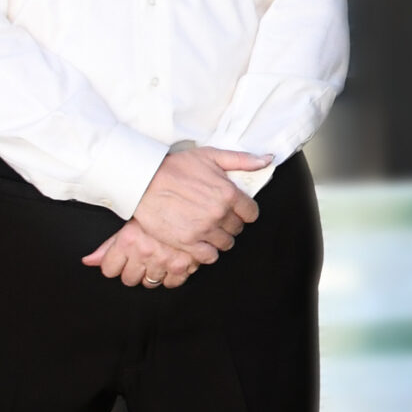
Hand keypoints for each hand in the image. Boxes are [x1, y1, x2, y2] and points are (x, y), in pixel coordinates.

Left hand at [83, 218, 201, 288]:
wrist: (194, 202)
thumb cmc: (161, 209)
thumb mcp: (132, 222)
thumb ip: (109, 245)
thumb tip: (87, 261)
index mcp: (128, 239)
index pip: (109, 269)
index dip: (115, 264)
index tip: (122, 259)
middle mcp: (144, 252)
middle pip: (128, 279)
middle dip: (133, 270)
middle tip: (142, 259)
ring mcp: (164, 260)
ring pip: (149, 283)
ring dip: (152, 274)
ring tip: (158, 259)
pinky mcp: (183, 265)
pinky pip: (171, 283)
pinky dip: (172, 276)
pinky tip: (172, 264)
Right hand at [132, 146, 265, 258]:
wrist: (144, 180)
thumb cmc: (176, 167)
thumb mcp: (211, 156)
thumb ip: (242, 160)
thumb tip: (267, 160)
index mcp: (229, 193)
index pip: (251, 213)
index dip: (244, 212)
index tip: (235, 211)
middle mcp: (219, 213)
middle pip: (238, 228)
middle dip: (231, 224)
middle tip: (218, 219)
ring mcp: (203, 229)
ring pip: (226, 244)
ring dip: (220, 239)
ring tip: (209, 231)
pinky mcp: (187, 242)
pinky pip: (208, 256)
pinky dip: (207, 252)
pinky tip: (200, 243)